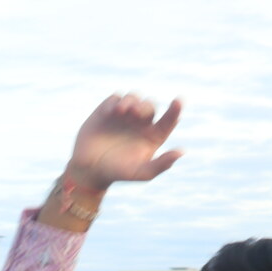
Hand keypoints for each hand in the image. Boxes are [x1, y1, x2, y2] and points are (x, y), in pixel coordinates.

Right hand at [65, 94, 182, 191]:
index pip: (169, 119)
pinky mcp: (107, 110)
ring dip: (131, 101)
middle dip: (144, 106)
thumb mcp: (141, 173)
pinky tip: (111, 112)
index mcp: (153, 135)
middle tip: (136, 113)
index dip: (175, 109)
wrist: (90, 169)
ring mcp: (124, 115)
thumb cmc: (118, 173)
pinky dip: (114, 102)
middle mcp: (141, 123)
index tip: (178, 101)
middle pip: (150, 105)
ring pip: (134, 97)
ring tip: (123, 111)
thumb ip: (161, 164)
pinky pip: (115, 98)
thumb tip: (182, 152)